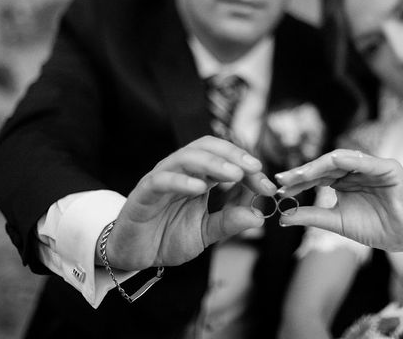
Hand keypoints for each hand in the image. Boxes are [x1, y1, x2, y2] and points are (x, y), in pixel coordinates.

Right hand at [103, 136, 277, 269]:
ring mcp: (162, 179)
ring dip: (213, 163)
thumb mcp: (206, 233)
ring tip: (234, 175)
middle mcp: (181, 171)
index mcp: (199, 176)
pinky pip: (161, 180)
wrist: (135, 255)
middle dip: (234, 154)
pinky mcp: (143, 193)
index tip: (268, 186)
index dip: (249, 168)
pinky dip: (181, 181)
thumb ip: (229, 222)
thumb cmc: (167, 237)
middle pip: (207, 147)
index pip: (226, 160)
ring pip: (186, 156)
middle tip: (255, 168)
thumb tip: (258, 216)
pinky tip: (199, 188)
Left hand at [276, 149, 402, 251]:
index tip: (278, 188)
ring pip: (341, 159)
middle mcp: (355, 170)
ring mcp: (371, 166)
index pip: (316, 176)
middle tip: (283, 178)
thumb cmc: (374, 228)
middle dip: (302, 172)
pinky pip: (366, 161)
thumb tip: (283, 217)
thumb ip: (312, 216)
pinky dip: (349, 160)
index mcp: (343, 180)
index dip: (297, 181)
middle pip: (324, 166)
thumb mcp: (337, 221)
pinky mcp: (388, 167)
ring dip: (319, 165)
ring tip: (300, 174)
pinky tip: (330, 163)